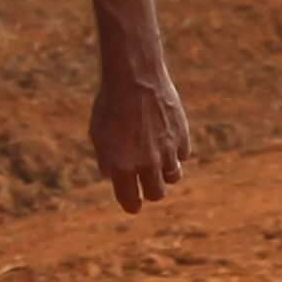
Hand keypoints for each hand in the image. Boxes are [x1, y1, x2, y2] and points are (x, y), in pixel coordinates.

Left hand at [91, 62, 190, 210]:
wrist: (134, 77)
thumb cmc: (110, 104)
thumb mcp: (98, 133)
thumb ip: (106, 159)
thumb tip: (112, 175)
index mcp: (122, 166)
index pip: (131, 201)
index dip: (131, 204)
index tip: (133, 204)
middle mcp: (147, 163)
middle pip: (157, 194)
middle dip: (151, 191)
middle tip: (146, 182)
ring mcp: (167, 150)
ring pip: (174, 176)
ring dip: (166, 173)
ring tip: (158, 160)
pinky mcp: (182, 135)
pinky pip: (183, 154)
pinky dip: (176, 152)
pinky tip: (167, 140)